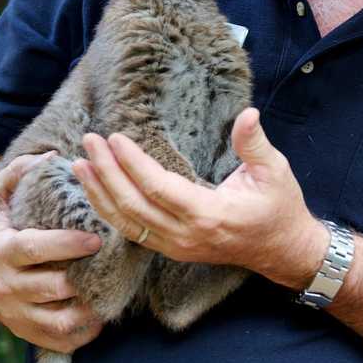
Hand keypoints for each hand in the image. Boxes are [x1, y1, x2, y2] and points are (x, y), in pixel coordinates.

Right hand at [0, 154, 102, 352]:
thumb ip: (17, 172)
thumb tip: (52, 155)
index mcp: (2, 251)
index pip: (36, 249)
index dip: (68, 244)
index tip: (97, 237)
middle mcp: (7, 286)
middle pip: (52, 288)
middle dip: (86, 278)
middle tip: (115, 263)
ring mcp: (15, 313)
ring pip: (57, 322)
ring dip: (89, 310)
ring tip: (113, 290)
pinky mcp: (24, 331)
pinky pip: (57, 341)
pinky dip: (82, 334)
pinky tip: (101, 315)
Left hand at [75, 108, 328, 289]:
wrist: (283, 249)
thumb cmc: (279, 206)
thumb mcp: (275, 170)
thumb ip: (254, 143)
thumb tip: (248, 113)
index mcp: (210, 214)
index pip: (159, 189)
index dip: (133, 164)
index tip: (115, 138)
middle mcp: (186, 236)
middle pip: (133, 207)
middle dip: (107, 174)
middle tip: (89, 143)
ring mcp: (177, 247)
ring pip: (127, 224)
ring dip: (100, 194)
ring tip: (80, 165)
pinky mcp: (172, 250)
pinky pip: (133, 232)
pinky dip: (110, 212)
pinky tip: (96, 192)